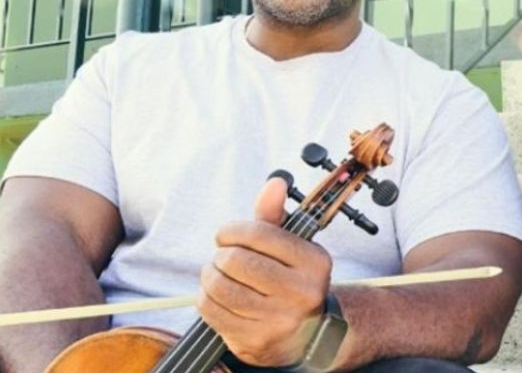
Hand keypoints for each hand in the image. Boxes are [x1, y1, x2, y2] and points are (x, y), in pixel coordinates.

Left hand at [199, 177, 331, 366]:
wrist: (302, 334)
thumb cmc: (290, 280)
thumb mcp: (289, 247)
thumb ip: (276, 216)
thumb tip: (275, 182)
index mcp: (314, 262)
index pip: (259, 234)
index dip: (232, 230)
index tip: (226, 235)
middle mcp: (302, 292)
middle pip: (236, 260)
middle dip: (221, 255)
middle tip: (223, 257)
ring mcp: (279, 319)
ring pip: (220, 286)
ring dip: (209, 276)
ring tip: (217, 274)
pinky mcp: (255, 339)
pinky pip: (212, 310)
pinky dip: (206, 298)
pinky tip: (216, 295)